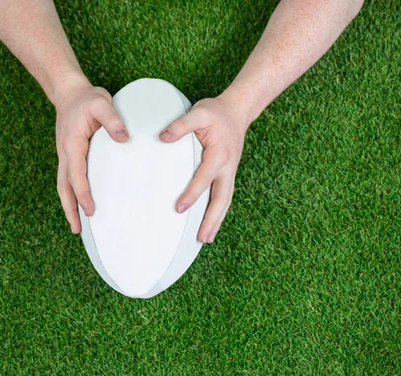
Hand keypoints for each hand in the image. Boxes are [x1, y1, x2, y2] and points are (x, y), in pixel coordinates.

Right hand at [54, 75, 128, 233]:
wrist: (69, 92)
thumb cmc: (86, 99)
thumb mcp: (101, 103)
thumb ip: (113, 120)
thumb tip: (124, 138)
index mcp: (72, 144)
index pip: (76, 175)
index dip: (83, 194)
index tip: (90, 210)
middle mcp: (65, 153)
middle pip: (64, 187)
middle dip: (70, 209)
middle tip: (78, 230)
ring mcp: (66, 155)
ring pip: (64, 185)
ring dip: (69, 205)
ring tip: (77, 226)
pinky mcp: (70, 155)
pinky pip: (69, 179)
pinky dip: (73, 194)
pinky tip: (81, 204)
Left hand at [159, 94, 249, 242]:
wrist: (237, 111)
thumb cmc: (216, 113)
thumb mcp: (199, 112)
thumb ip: (181, 125)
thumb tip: (163, 137)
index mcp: (220, 155)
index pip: (204, 178)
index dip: (192, 193)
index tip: (179, 208)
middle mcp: (228, 168)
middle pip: (222, 199)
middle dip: (212, 219)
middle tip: (201, 238)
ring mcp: (229, 172)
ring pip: (225, 201)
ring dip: (217, 221)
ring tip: (206, 239)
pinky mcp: (227, 174)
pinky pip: (224, 196)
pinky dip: (218, 212)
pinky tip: (210, 223)